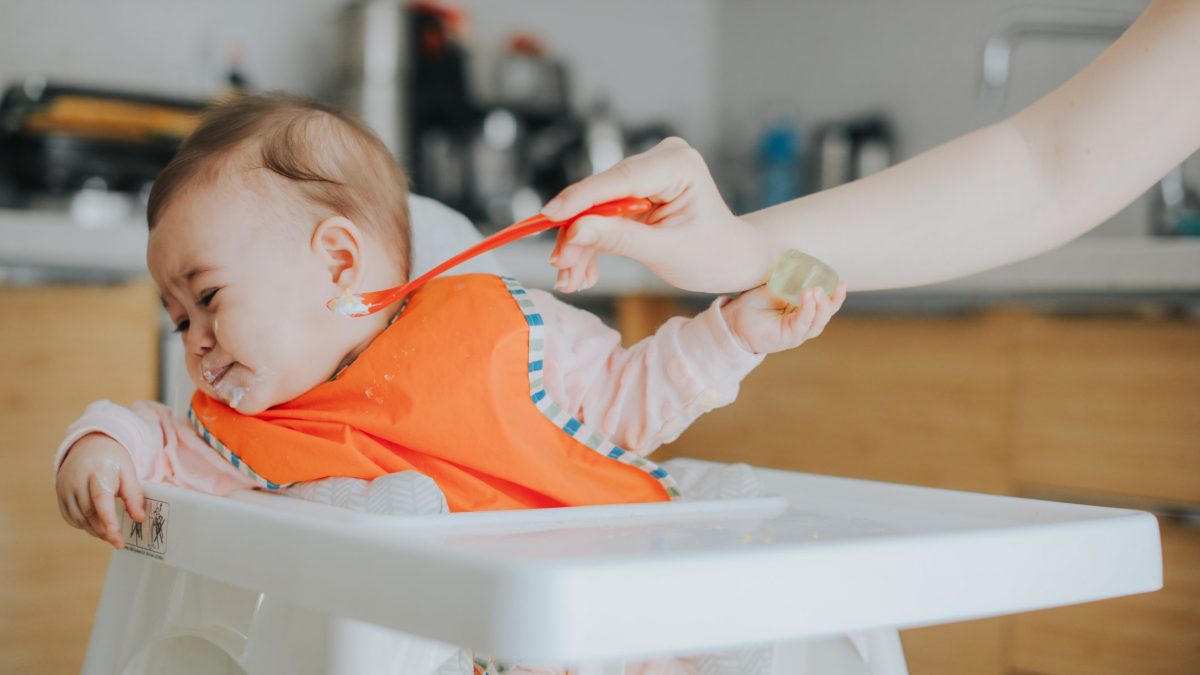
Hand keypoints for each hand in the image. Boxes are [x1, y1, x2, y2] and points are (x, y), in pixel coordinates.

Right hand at [56, 433, 144, 548]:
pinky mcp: (60, 495)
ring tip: (110, 536)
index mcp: (97, 471)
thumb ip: (134, 495)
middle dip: (104, 530)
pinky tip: (96, 527)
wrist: (89, 447)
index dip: (107, 518)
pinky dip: (83, 525)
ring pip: (78, 517)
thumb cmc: (113, 461)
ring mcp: (65, 488)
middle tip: (119, 542)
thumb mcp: (128, 471)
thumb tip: (139, 518)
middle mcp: (76, 480)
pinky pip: (70, 517)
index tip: (115, 533)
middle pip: (89, 512)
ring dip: (94, 530)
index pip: (100, 498)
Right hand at [544, 137, 773, 293]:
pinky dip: (593, 242)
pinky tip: (584, 272)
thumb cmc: (712, 254)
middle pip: (601, 195)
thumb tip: (574, 230)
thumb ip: (619, 239)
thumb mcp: (666, 252)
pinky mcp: (638, 188)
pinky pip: (604, 213)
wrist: (732, 258)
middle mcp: (661, 159)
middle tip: (561, 268)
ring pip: (598, 206)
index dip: (580, 199)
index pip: (619, 180)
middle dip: (579, 234)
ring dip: (582, 244)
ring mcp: (648, 172)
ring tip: (572, 280)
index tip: (548, 216)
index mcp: (678, 165)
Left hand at [720, 282, 847, 353]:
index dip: (836, 294)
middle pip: (826, 314)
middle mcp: (803, 323)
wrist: (733, 321)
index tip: (841, 280)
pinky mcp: (789, 338)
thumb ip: (788, 280)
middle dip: (833, 301)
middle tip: (834, 285)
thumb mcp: (774, 287)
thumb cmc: (752, 304)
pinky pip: (803, 324)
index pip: (825, 304)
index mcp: (802, 311)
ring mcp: (798, 332)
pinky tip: (808, 295)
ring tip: (818, 290)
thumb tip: (800, 263)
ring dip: (821, 305)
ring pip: (818, 321)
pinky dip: (808, 310)